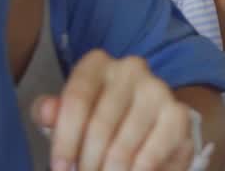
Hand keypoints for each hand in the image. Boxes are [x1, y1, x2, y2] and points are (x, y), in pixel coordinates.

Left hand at [33, 50, 194, 170]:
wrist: (145, 123)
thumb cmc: (97, 118)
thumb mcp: (70, 115)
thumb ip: (54, 113)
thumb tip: (46, 111)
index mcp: (97, 64)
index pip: (76, 100)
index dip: (64, 141)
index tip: (60, 168)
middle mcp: (131, 69)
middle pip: (100, 126)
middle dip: (87, 164)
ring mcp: (158, 90)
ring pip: (124, 146)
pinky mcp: (178, 116)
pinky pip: (151, 155)